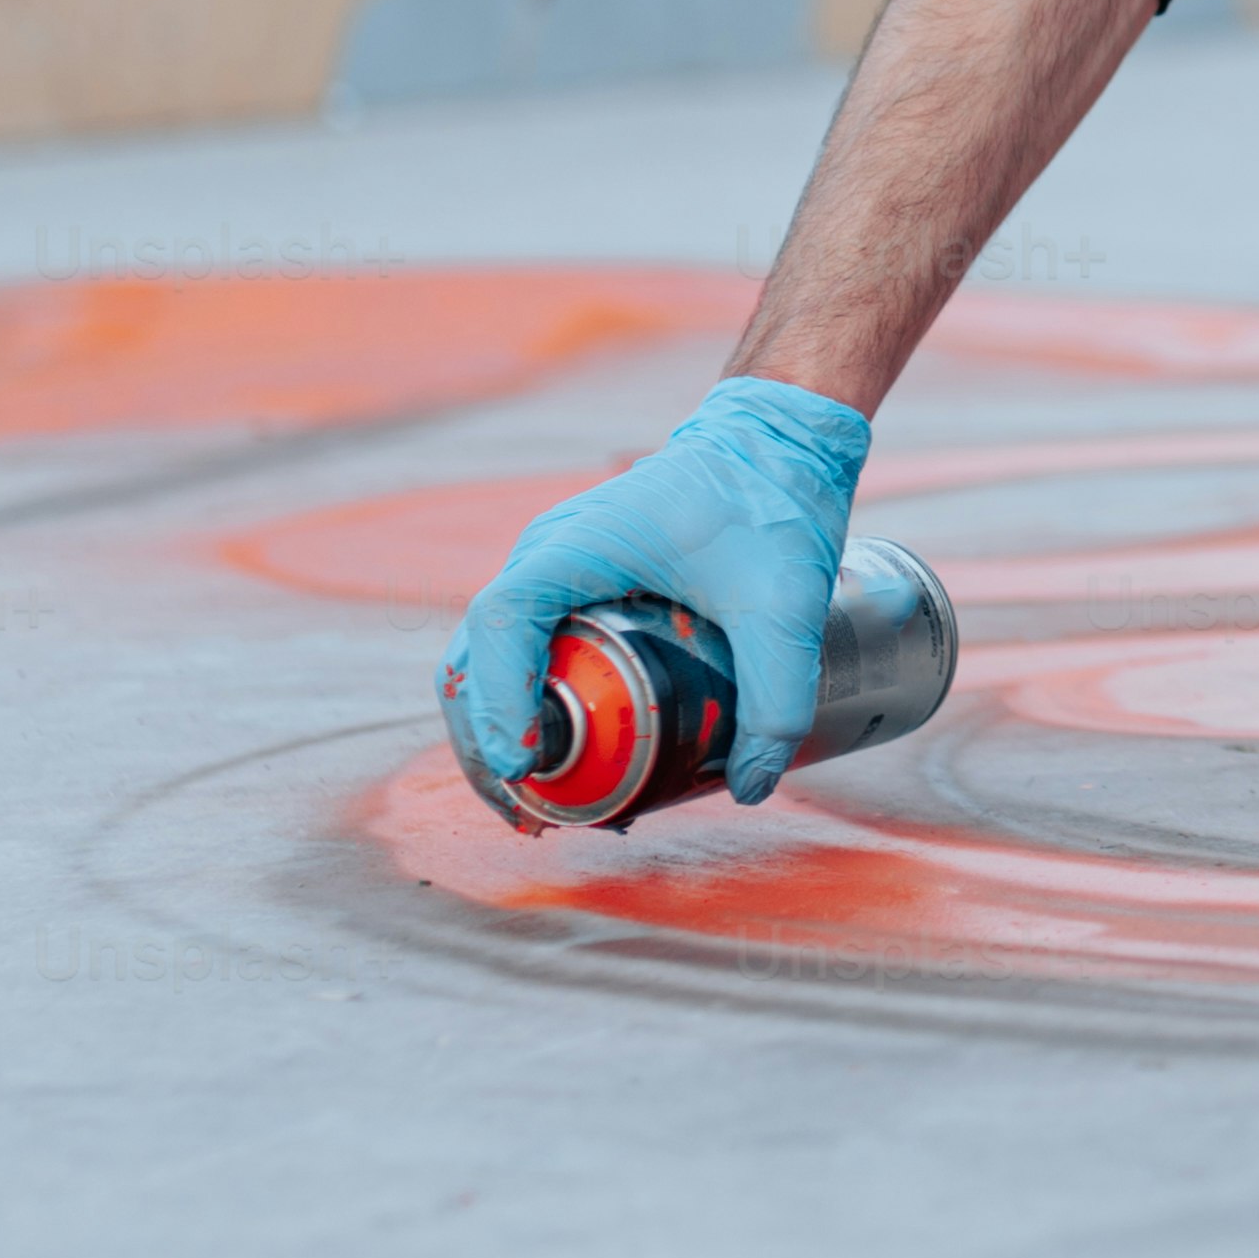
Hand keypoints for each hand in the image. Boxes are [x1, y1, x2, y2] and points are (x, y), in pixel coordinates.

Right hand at [442, 382, 874, 806]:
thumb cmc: (770, 502)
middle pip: (474, 658)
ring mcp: (554, 576)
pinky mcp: (575, 593)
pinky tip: (562, 765)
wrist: (776, 443)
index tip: (526, 765)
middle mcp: (546, 559)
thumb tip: (751, 786)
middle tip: (528, 814)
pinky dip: (522, 712)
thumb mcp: (784, 604)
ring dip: (496, 735)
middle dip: (484, 743)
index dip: (498, 700)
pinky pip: (524, 657)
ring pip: (488, 663)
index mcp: (574, 546)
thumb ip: (777, 696)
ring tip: (540, 809)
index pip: (502, 623)